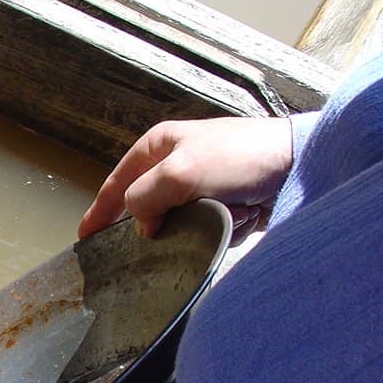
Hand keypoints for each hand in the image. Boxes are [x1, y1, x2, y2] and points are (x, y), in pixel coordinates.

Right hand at [78, 117, 293, 240]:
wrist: (297, 165)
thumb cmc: (239, 157)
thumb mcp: (179, 173)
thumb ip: (145, 198)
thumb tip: (140, 226)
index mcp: (160, 146)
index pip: (117, 182)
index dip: (99, 210)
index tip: (85, 237)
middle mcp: (177, 164)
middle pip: (147, 207)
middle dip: (158, 223)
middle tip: (162, 235)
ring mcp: (202, 185)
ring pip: (178, 222)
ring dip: (197, 225)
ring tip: (220, 214)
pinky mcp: (226, 203)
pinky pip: (206, 228)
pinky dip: (221, 228)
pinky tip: (238, 216)